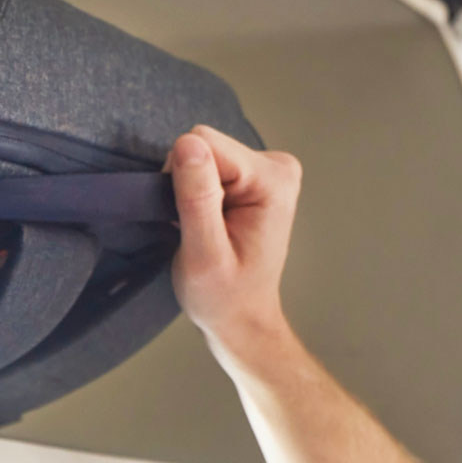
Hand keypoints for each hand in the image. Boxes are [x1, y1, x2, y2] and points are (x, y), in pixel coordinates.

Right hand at [164, 125, 302, 362]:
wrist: (242, 318)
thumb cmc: (224, 297)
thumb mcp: (203, 253)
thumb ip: (197, 197)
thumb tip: (186, 144)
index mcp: (273, 180)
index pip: (204, 144)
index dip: (184, 181)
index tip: (194, 220)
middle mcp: (278, 167)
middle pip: (205, 145)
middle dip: (190, 185)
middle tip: (200, 228)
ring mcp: (268, 169)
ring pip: (203, 153)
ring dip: (194, 191)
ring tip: (206, 228)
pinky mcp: (254, 175)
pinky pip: (208, 164)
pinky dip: (200, 192)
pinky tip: (210, 221)